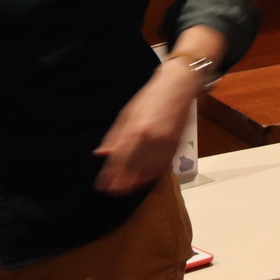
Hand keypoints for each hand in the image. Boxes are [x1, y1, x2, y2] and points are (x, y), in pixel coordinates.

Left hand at [93, 61, 201, 195]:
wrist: (179, 86)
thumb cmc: (150, 97)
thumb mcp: (127, 113)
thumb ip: (114, 136)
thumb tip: (101, 153)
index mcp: (136, 129)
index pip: (119, 158)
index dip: (110, 174)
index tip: (102, 185)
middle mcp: (150, 139)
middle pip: (133, 168)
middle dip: (122, 182)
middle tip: (112, 192)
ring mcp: (165, 143)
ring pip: (149, 170)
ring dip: (136, 182)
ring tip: (126, 190)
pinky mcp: (176, 145)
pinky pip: (163, 166)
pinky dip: (152, 175)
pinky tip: (144, 180)